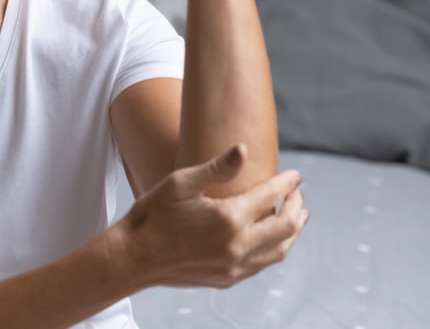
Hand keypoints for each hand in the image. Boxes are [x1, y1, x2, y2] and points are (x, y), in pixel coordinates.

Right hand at [114, 144, 306, 288]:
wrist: (133, 257)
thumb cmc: (152, 215)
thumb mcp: (180, 183)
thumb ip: (216, 168)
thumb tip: (243, 150)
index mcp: (229, 218)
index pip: (271, 196)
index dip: (287, 183)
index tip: (296, 175)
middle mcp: (237, 245)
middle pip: (285, 227)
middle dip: (296, 207)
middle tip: (297, 194)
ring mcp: (233, 266)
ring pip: (278, 250)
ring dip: (292, 232)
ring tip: (297, 218)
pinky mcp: (226, 279)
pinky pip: (261, 265)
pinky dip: (273, 249)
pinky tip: (271, 240)